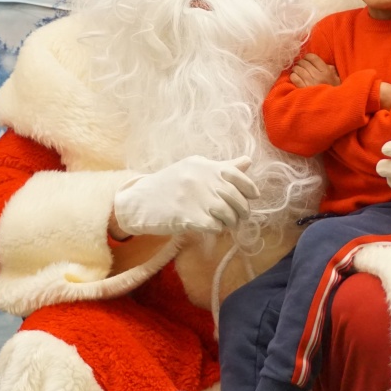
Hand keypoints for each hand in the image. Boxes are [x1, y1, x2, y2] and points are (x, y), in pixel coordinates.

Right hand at [113, 155, 259, 235]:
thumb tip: (248, 161)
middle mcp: (201, 179)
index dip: (249, 188)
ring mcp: (195, 198)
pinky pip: (215, 226)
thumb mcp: (193, 169)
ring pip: (228, 214)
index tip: (253, 197)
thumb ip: (221, 167)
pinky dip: (217, 229)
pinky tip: (211, 227)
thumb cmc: (168, 185)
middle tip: (240, 217)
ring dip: (230, 222)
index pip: (237, 175)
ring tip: (225, 223)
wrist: (138, 201)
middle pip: (236, 198)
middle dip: (242, 210)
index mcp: (203, 166)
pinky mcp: (188, 217)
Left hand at [290, 54, 339, 87]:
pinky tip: (295, 78)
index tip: (306, 60)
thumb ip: (330, 69)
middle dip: (300, 63)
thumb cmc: (333, 91)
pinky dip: (293, 76)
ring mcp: (310, 83)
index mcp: (326, 72)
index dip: (307, 57)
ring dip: (296, 69)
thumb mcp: (336, 78)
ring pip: (298, 69)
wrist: (331, 107)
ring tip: (297, 71)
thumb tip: (322, 63)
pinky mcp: (303, 89)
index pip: (312, 58)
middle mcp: (318, 76)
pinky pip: (294, 78)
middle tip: (300, 66)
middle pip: (303, 63)